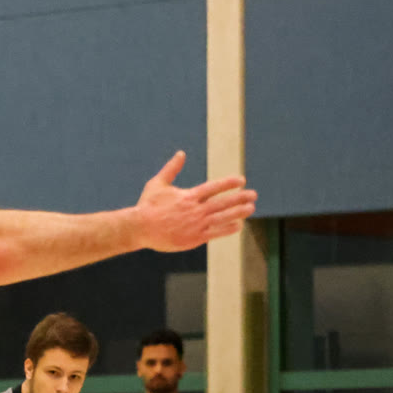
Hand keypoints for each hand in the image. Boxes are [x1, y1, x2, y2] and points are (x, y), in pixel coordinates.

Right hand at [133, 151, 257, 251]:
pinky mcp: (194, 239)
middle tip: (253, 195)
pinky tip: (238, 225)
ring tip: (250, 208)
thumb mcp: (157, 183)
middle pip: (224, 202)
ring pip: (223, 217)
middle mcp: (196, 210)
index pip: (215, 187)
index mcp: (189, 196)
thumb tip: (181, 153)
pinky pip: (216, 233)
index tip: (241, 180)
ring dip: (239, 212)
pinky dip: (228, 229)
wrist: (139, 228)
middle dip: (241, 197)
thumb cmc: (147, 206)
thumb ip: (171, 168)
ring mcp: (196, 225)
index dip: (230, 183)